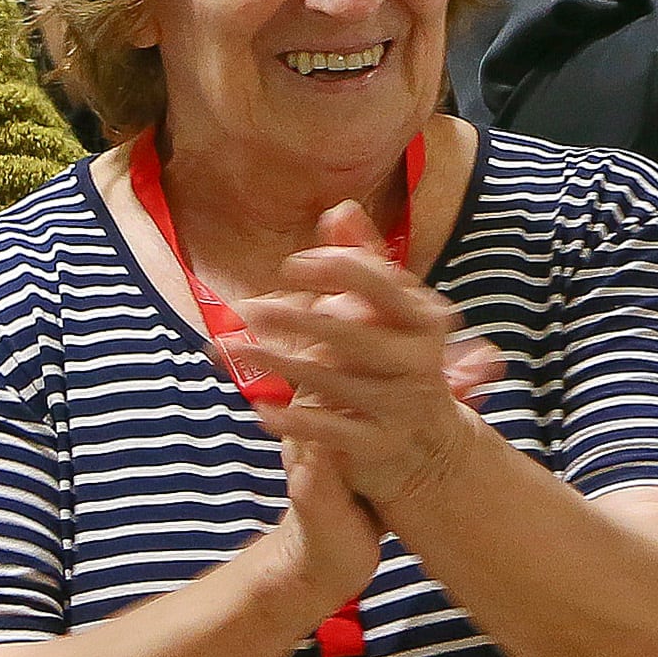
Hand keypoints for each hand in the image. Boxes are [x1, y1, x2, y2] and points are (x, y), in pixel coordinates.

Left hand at [238, 203, 497, 514]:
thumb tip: (339, 210)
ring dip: (278, 364)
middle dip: (299, 320)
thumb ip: (365, 261)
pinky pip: (330, 433)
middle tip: (248, 309)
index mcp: (425, 320)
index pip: (381, 284)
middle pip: (353, 335)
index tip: (293, 266)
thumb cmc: (396, 359)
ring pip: (332, 382)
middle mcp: (419, 361)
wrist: (427, 443)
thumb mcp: (391, 311)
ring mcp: (400, 406)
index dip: (336, 269)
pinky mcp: (378, 446)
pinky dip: (293, 421)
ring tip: (230, 348)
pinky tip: (259, 408)